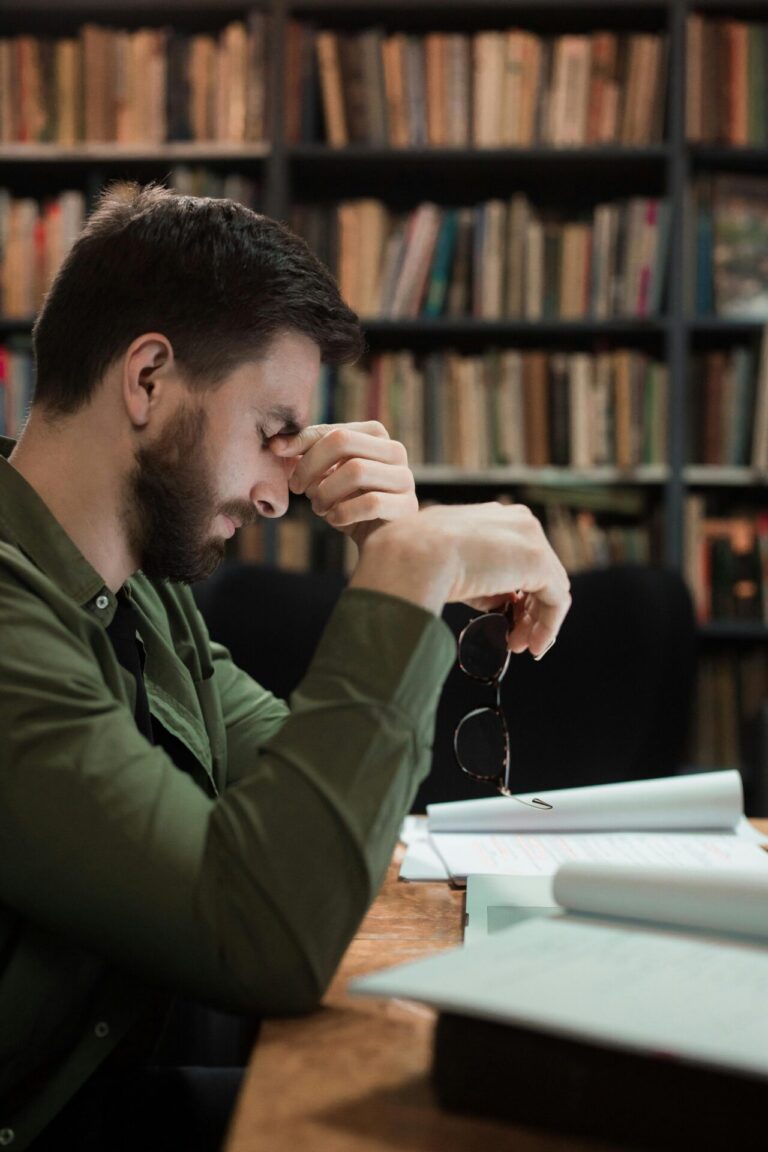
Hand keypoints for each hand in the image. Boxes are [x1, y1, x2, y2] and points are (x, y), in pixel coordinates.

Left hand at [269, 421, 417, 548]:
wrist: (377, 541)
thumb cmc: (348, 503)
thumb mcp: (325, 475)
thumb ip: (307, 455)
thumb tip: (275, 445)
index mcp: (375, 436)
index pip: (333, 430)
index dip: (301, 442)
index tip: (275, 452)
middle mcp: (395, 451)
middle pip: (343, 442)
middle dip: (311, 465)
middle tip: (297, 488)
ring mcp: (404, 478)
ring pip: (356, 470)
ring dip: (326, 493)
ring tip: (319, 508)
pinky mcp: (407, 506)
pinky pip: (370, 503)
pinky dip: (344, 513)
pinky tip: (335, 520)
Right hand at [352, 502, 570, 658]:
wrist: (410, 556)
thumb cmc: (410, 561)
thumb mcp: (442, 563)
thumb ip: (472, 578)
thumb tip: (492, 603)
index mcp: (490, 516)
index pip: (515, 556)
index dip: (512, 591)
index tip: (501, 618)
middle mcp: (515, 520)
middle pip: (537, 571)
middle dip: (527, 608)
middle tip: (514, 639)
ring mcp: (529, 538)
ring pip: (549, 586)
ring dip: (537, 621)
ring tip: (520, 647)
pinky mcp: (538, 562)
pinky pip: (556, 600)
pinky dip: (548, 626)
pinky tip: (534, 646)